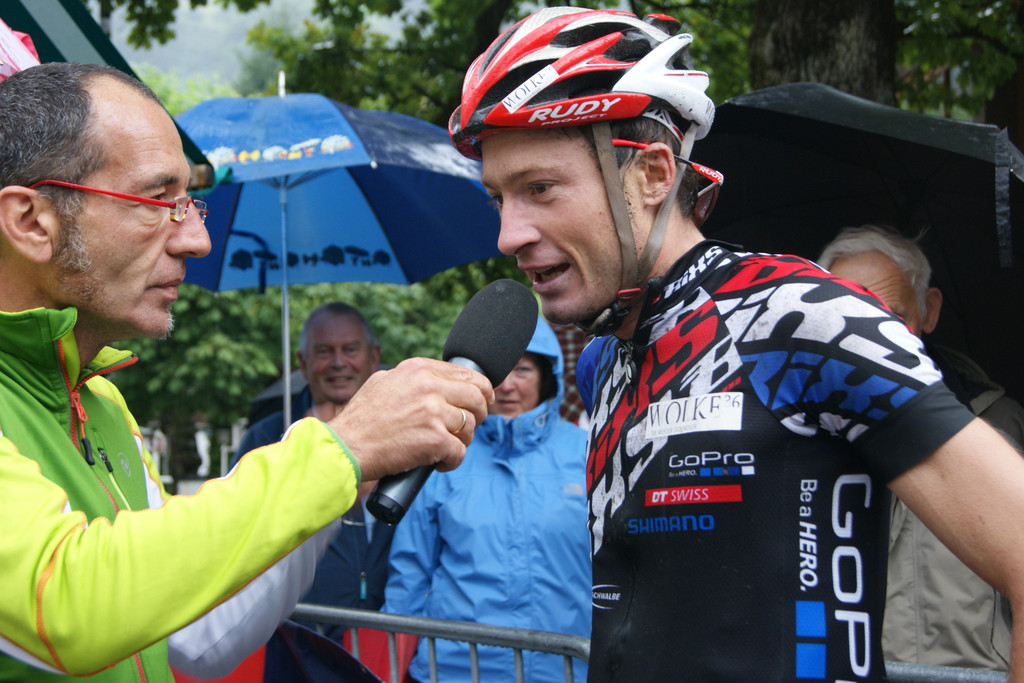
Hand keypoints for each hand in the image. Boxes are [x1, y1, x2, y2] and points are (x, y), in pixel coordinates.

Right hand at [326, 357, 492, 481]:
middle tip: (468, 428)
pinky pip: (460, 452)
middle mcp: (429, 386)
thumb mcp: (384, 382)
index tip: (484, 401)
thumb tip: (438, 381)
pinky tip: (437, 463)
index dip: (482, 391)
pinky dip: (451, 462)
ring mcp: (433, 412)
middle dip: (479, 415)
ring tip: (443, 447)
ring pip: (471, 426)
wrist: (345, 447)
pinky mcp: (435, 439)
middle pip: (477, 398)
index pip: (468, 375)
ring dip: (462, 441)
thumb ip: (413, 379)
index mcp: (418, 369)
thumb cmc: (361, 420)